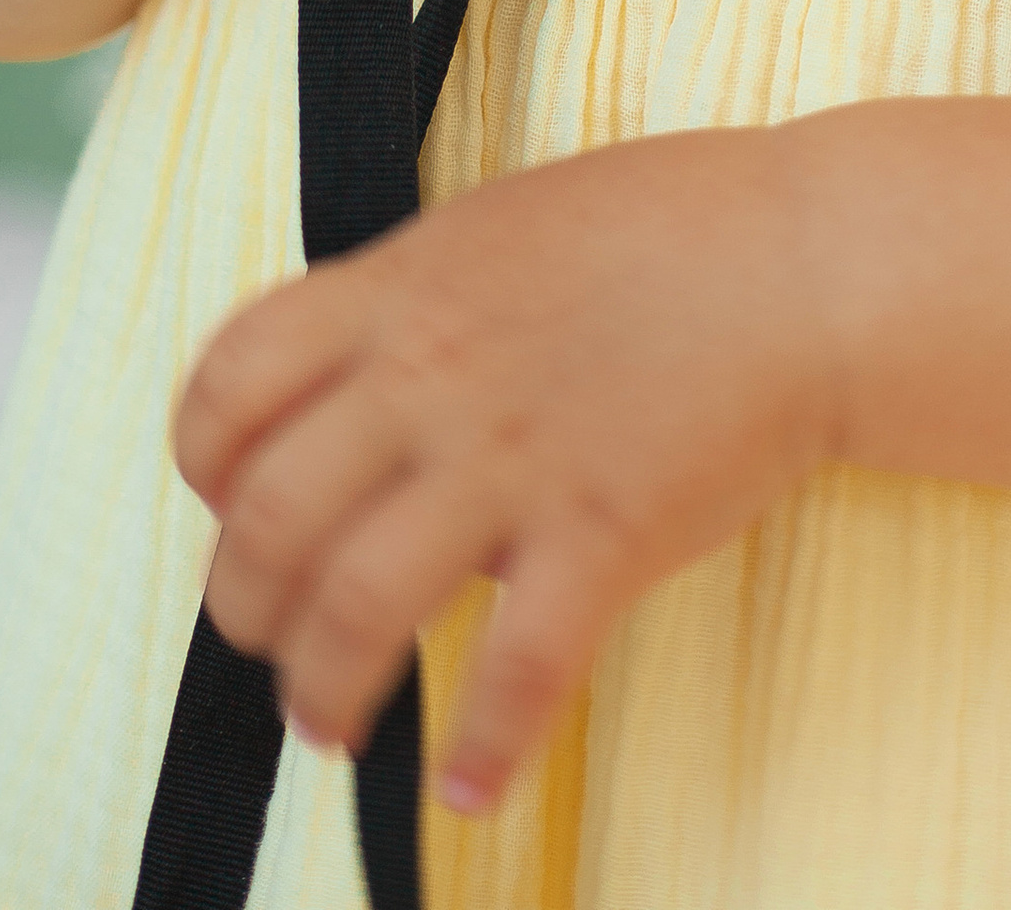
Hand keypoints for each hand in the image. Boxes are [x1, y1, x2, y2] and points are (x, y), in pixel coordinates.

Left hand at [179, 122, 837, 809]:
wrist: (807, 259)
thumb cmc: (667, 228)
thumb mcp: (500, 225)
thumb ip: (413, 303)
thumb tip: (356, 383)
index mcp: (399, 289)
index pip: (229, 381)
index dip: (203, 462)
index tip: (226, 502)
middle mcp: (431, 375)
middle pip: (267, 518)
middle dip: (245, 610)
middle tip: (272, 643)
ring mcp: (513, 458)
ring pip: (356, 605)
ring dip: (323, 689)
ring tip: (332, 724)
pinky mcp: (601, 533)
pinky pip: (515, 669)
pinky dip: (483, 746)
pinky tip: (471, 786)